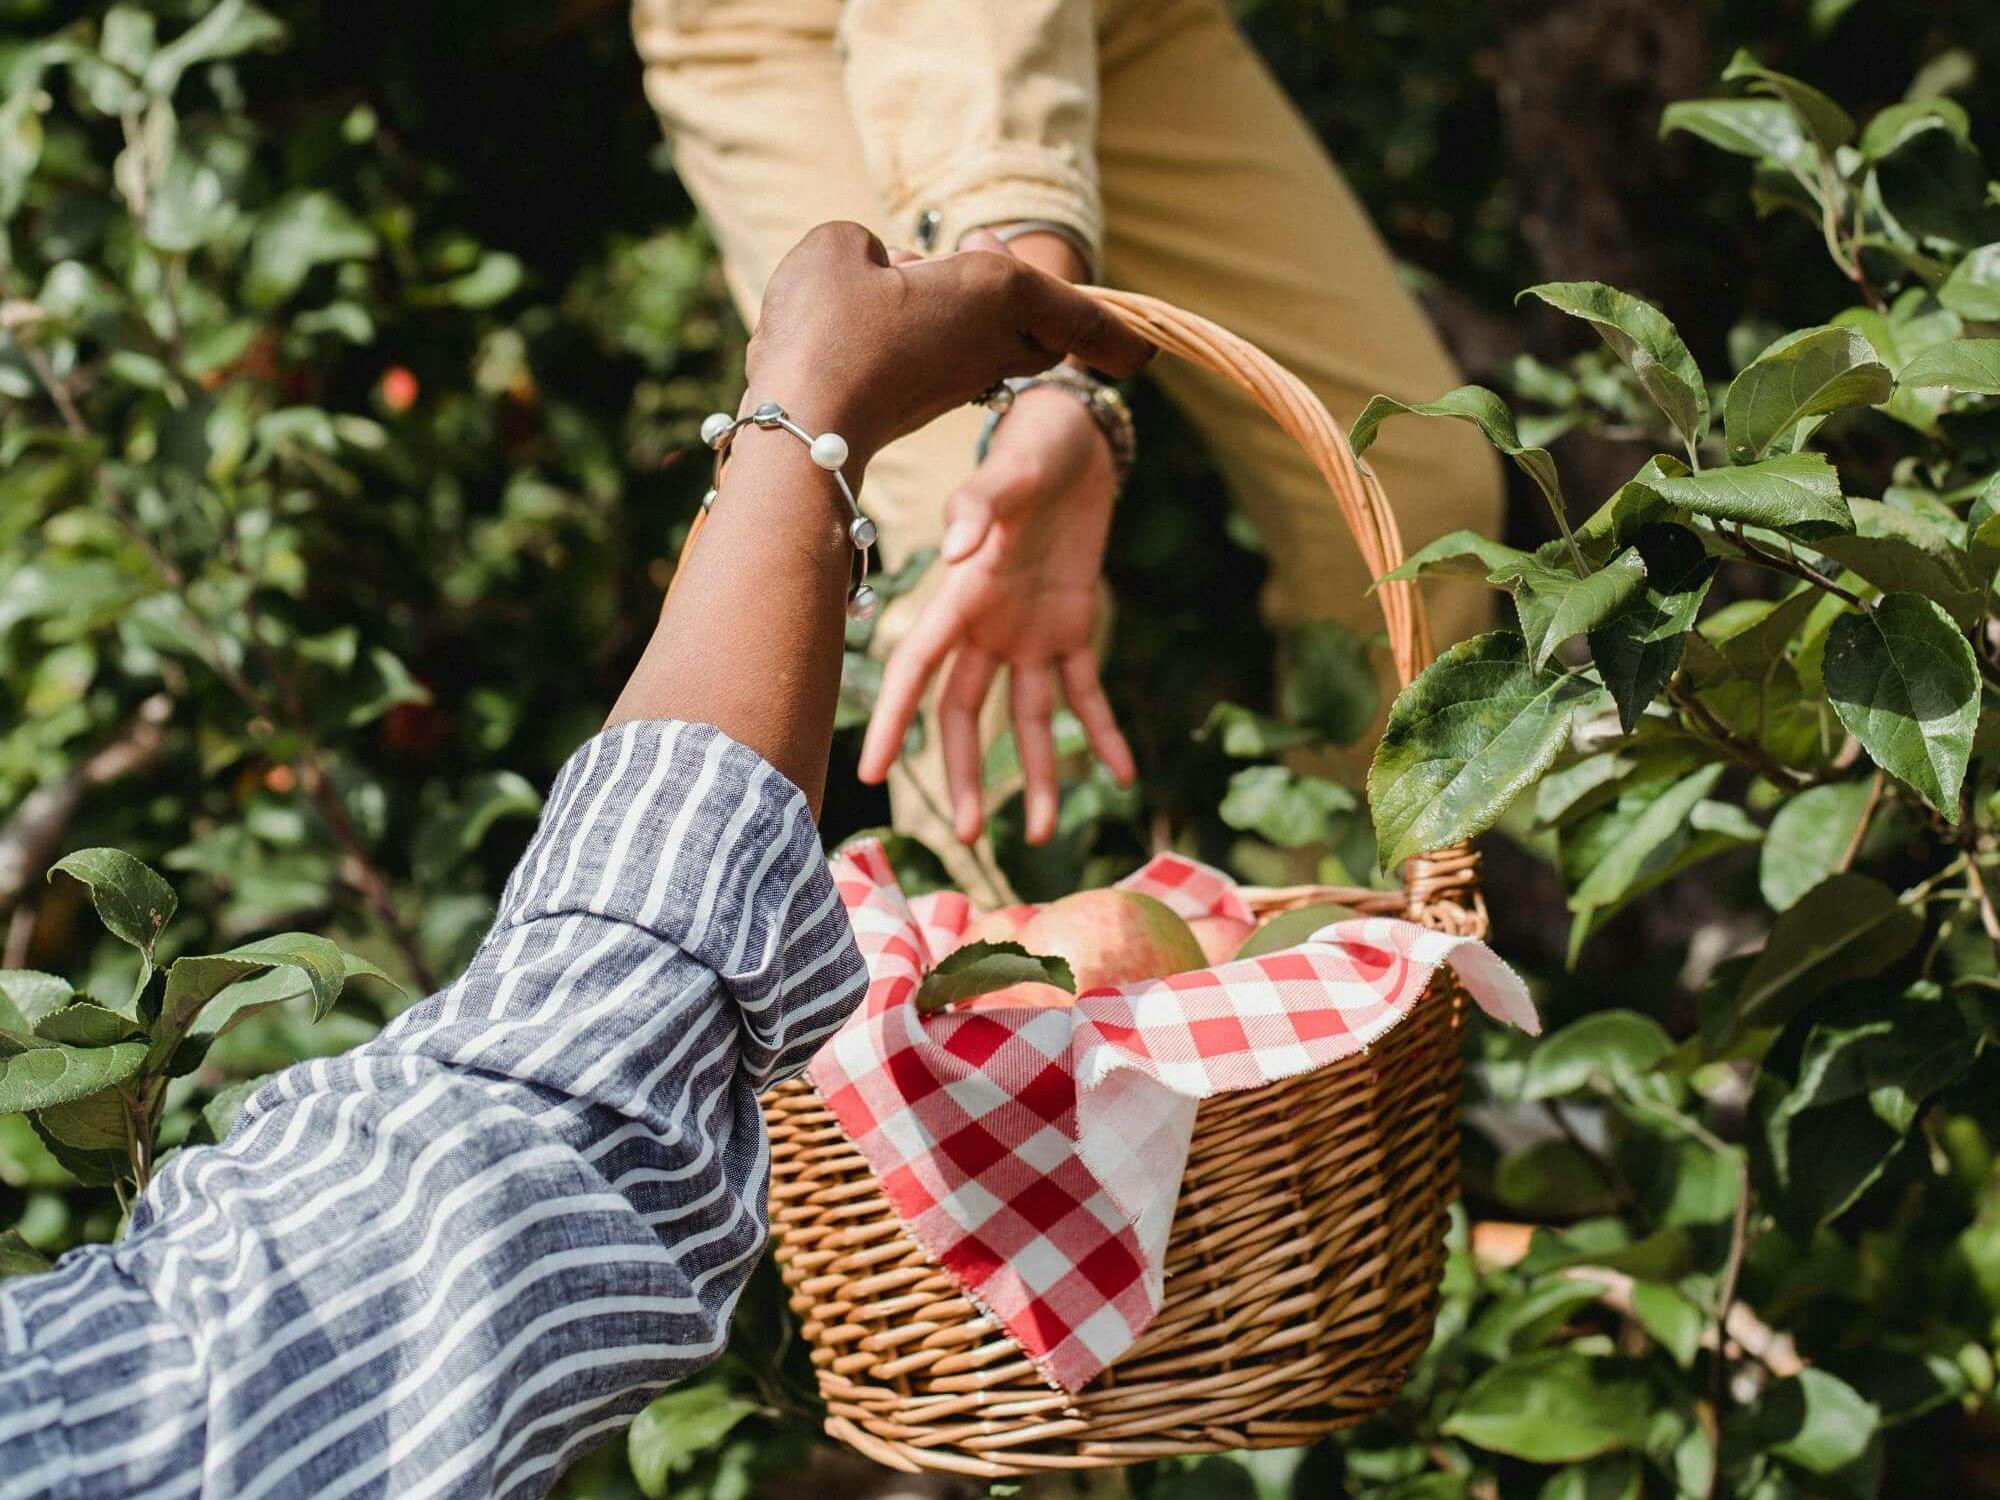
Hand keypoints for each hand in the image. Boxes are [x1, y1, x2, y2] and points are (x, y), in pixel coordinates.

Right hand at [745, 222, 1151, 470]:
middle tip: (978, 242)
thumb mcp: (842, 247)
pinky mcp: (923, 407)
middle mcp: (995, 343)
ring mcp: (961, 382)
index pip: (1085, 314)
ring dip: (964, 306)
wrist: (800, 426)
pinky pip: (943, 361)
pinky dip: (923, 334)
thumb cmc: (828, 328)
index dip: (1122, 333)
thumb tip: (880, 277)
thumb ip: (868, 249)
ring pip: (990, 344)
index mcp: (999, 292)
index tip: (1150, 354)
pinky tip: (871, 313)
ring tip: (911, 267)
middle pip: (1042, 327)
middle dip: (1022, 288)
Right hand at [857, 379, 1134, 845]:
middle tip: (972, 837)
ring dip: (1034, 774)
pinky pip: (1085, 691)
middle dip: (968, 774)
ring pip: (1022, 718)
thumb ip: (980, 507)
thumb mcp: (1009, 471)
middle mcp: (986, 625)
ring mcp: (1028, 632)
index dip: (895, 720)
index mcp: (960, 594)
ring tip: (1045, 834)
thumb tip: (956, 549)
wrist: (1077, 438)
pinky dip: (1101, 731)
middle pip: (965, 713)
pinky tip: (1123, 773)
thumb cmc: (1033, 448)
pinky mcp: (1072, 628)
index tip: (876, 774)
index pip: (917, 669)